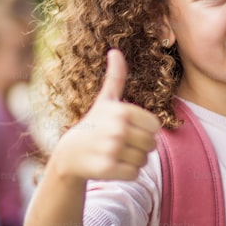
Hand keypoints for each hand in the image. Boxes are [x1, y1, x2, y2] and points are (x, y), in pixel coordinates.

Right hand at [52, 49, 161, 181]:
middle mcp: (118, 129)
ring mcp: (112, 149)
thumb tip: (115, 51)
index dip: (144, 131)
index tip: (126, 129)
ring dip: (133, 161)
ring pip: (144, 161)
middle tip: (119, 144)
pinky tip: (111, 165)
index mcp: (123, 111)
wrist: (69, 153)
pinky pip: (134, 174)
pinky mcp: (107, 168)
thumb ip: (116, 77)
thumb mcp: (106, 100)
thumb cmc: (94, 124)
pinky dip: (125, 173)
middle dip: (140, 148)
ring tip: (115, 154)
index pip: (156, 127)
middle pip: (152, 145)